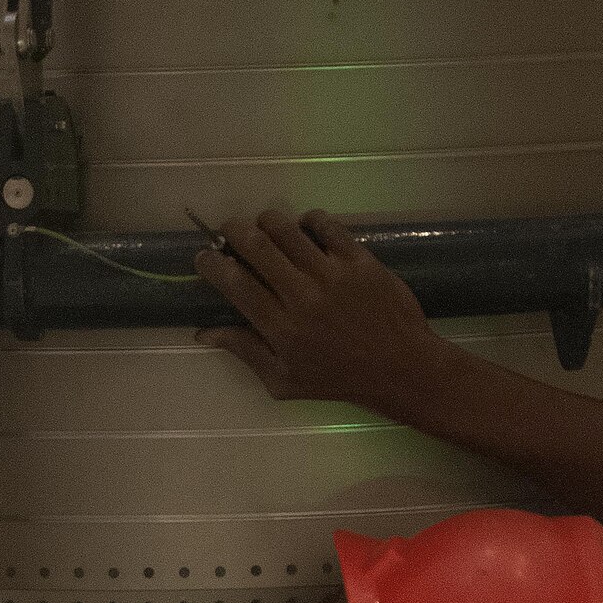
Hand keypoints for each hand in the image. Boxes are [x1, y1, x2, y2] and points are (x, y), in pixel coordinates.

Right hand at [193, 208, 458, 414]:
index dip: (212, 263)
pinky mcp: (359, 260)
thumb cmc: (337, 380)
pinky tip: (306, 230)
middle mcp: (302, 296)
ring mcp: (332, 274)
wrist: (399, 368)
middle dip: (233, 231)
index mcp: (281, 329)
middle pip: (255, 245)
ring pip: (286, 228)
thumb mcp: (284, 381)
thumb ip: (245, 352)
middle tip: (230, 232)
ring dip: (267, 221)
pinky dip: (309, 221)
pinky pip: (325, 225)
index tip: (205, 256)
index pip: (235, 284)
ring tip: (265, 228)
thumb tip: (203, 333)